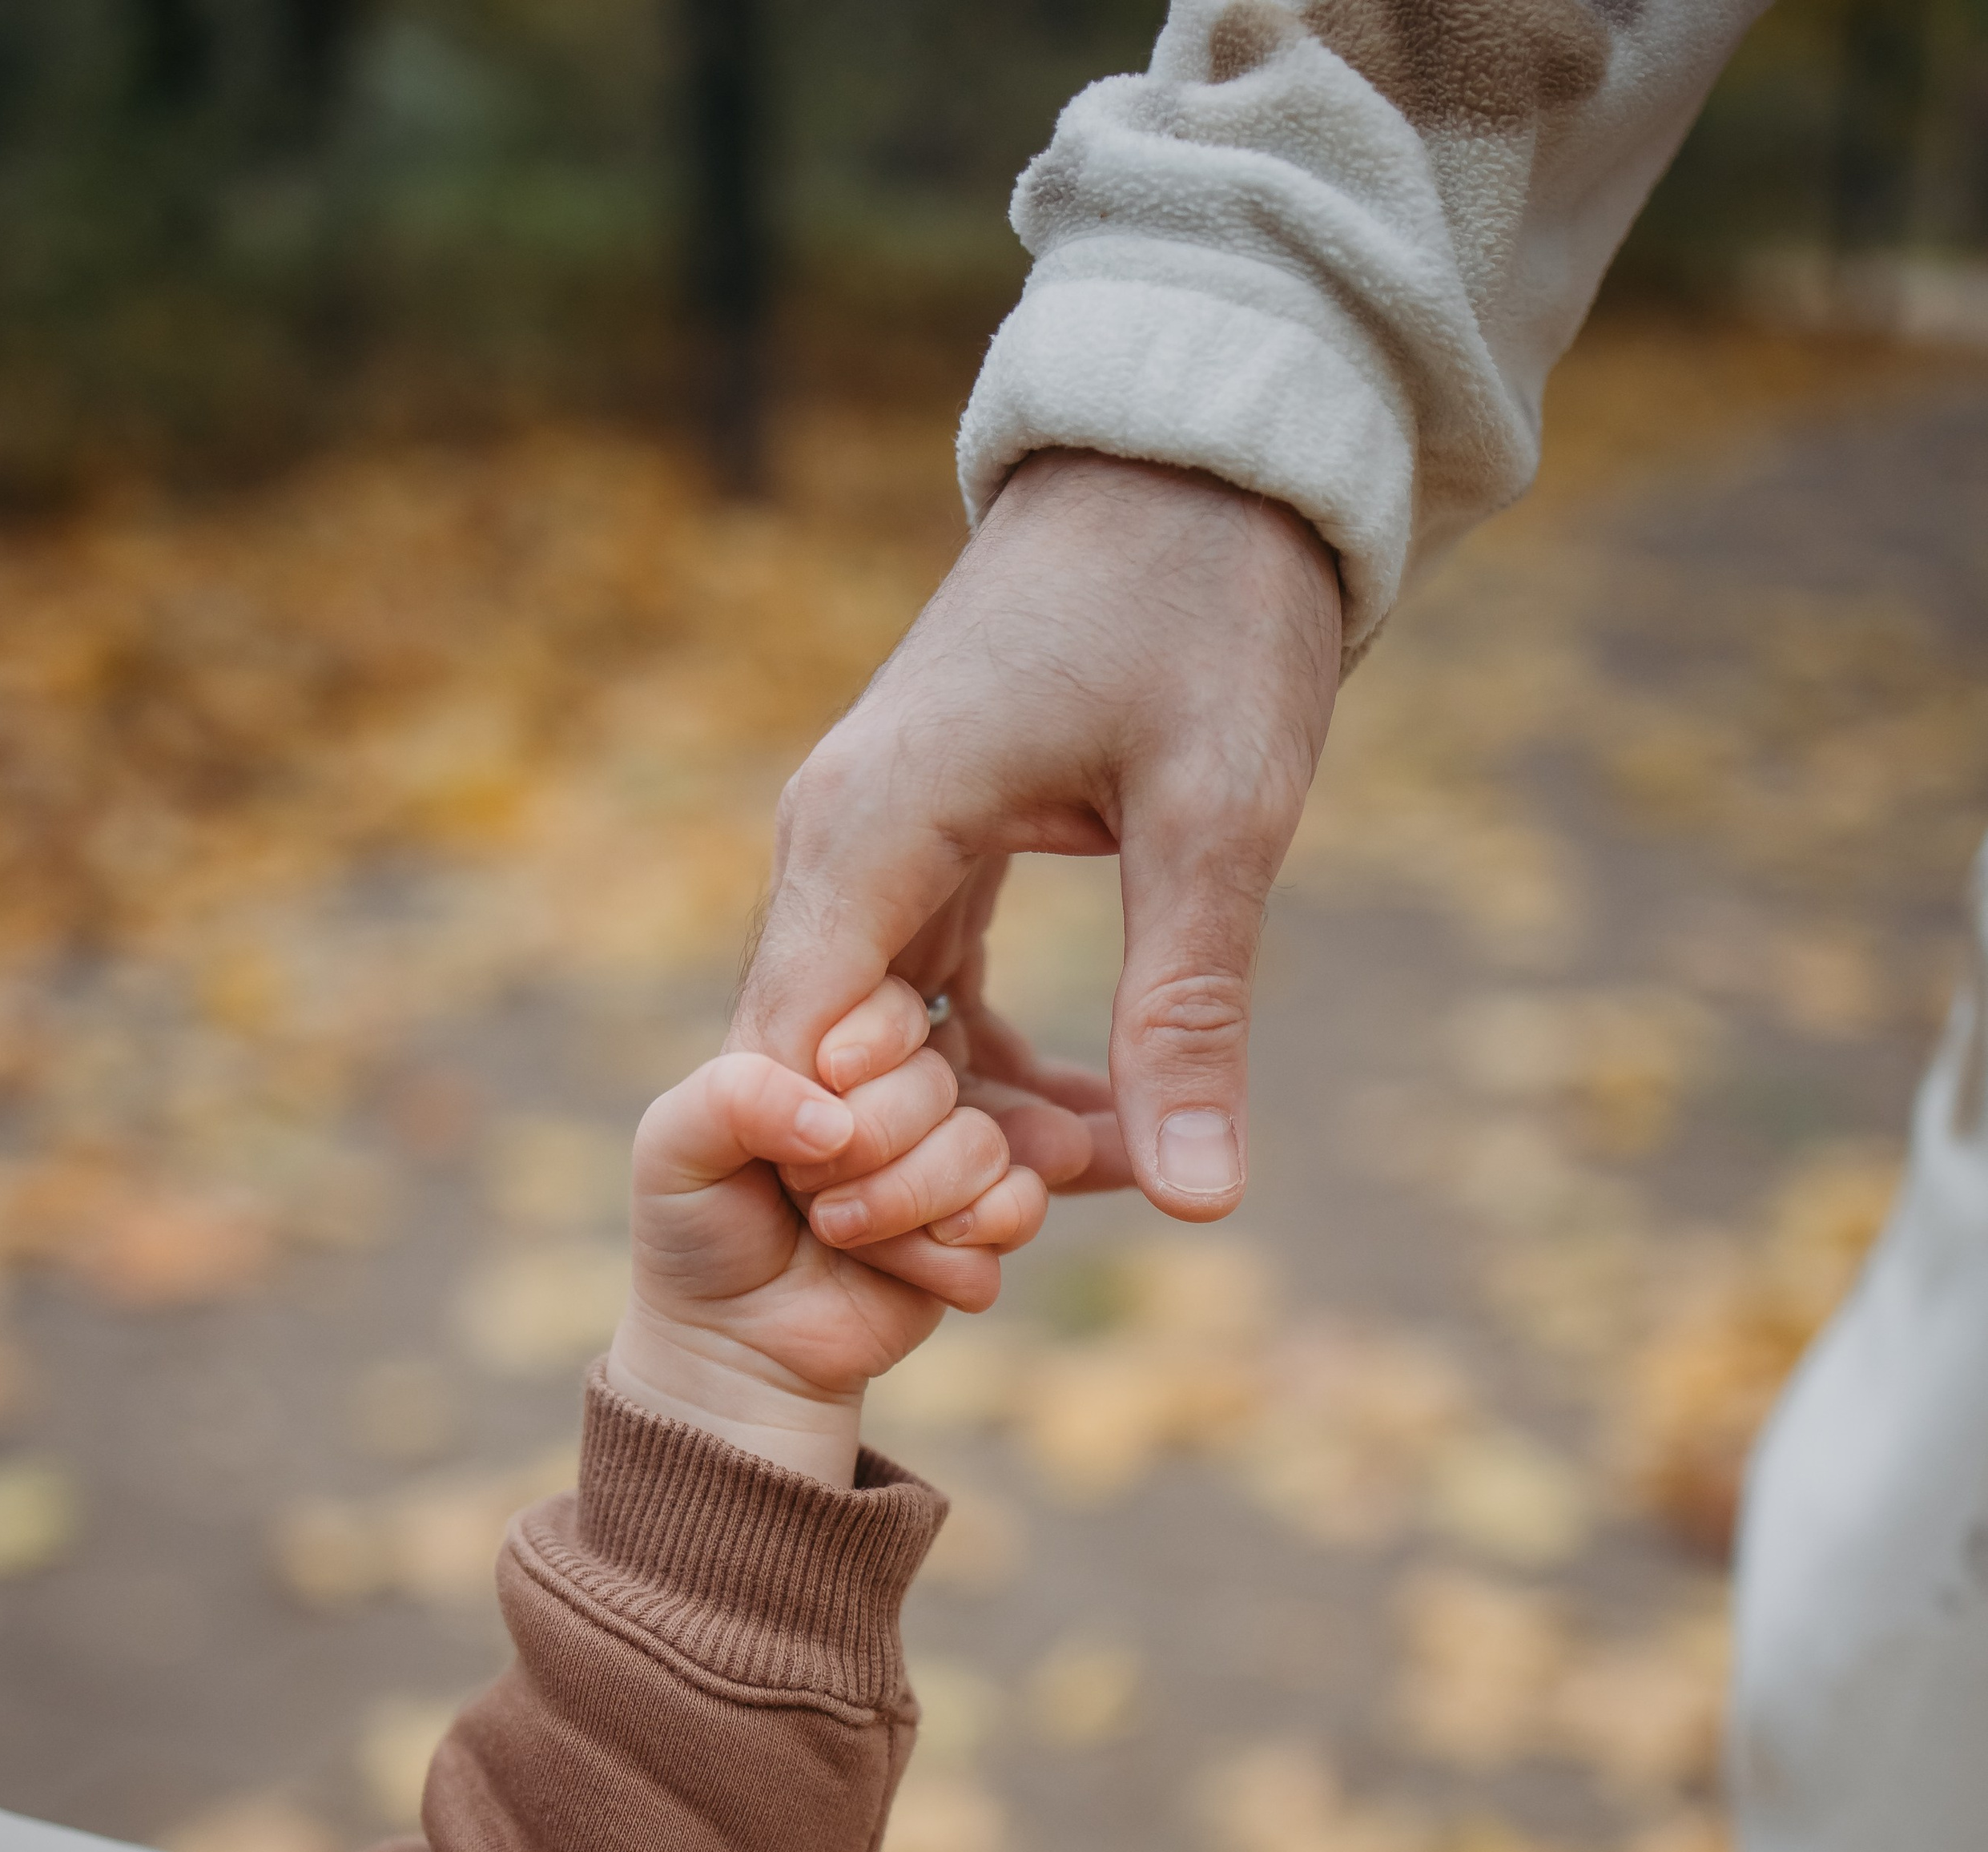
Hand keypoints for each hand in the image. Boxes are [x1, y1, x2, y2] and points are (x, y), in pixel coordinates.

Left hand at [608, 988, 1046, 1487]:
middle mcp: (895, 1100)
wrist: (734, 1348)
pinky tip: (909, 1270)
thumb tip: (838, 1120)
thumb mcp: (674, 1148)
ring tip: (844, 1237)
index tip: (813, 1110)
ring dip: (908, 1205)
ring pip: (985, 1148)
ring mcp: (943, 1164)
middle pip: (941, 1083)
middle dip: (874, 1150)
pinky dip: (958, 1252)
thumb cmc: (697, 1234)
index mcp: (830, 1055)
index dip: (864, 1060)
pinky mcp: (976, 1232)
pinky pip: (1017, 1212)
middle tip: (810, 1197)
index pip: (892, 1009)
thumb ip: (735, 1095)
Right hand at [730, 451, 1343, 1219]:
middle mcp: (837, 840)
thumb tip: (1194, 1204)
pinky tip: (1095, 1116)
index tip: (986, 1242)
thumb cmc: (1206, 604)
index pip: (793, 1061)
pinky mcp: (923, 838)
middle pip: (826, 1067)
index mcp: (868, 831)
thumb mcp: (1217, 818)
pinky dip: (992, 1062)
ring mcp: (871, 837)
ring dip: (974, 1122)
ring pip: (880, 1038)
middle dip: (932, 1169)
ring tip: (1106, 1172)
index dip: (865, 1178)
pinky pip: (921, 990)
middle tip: (1069, 1219)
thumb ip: (1188, 1011)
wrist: (1206, 449)